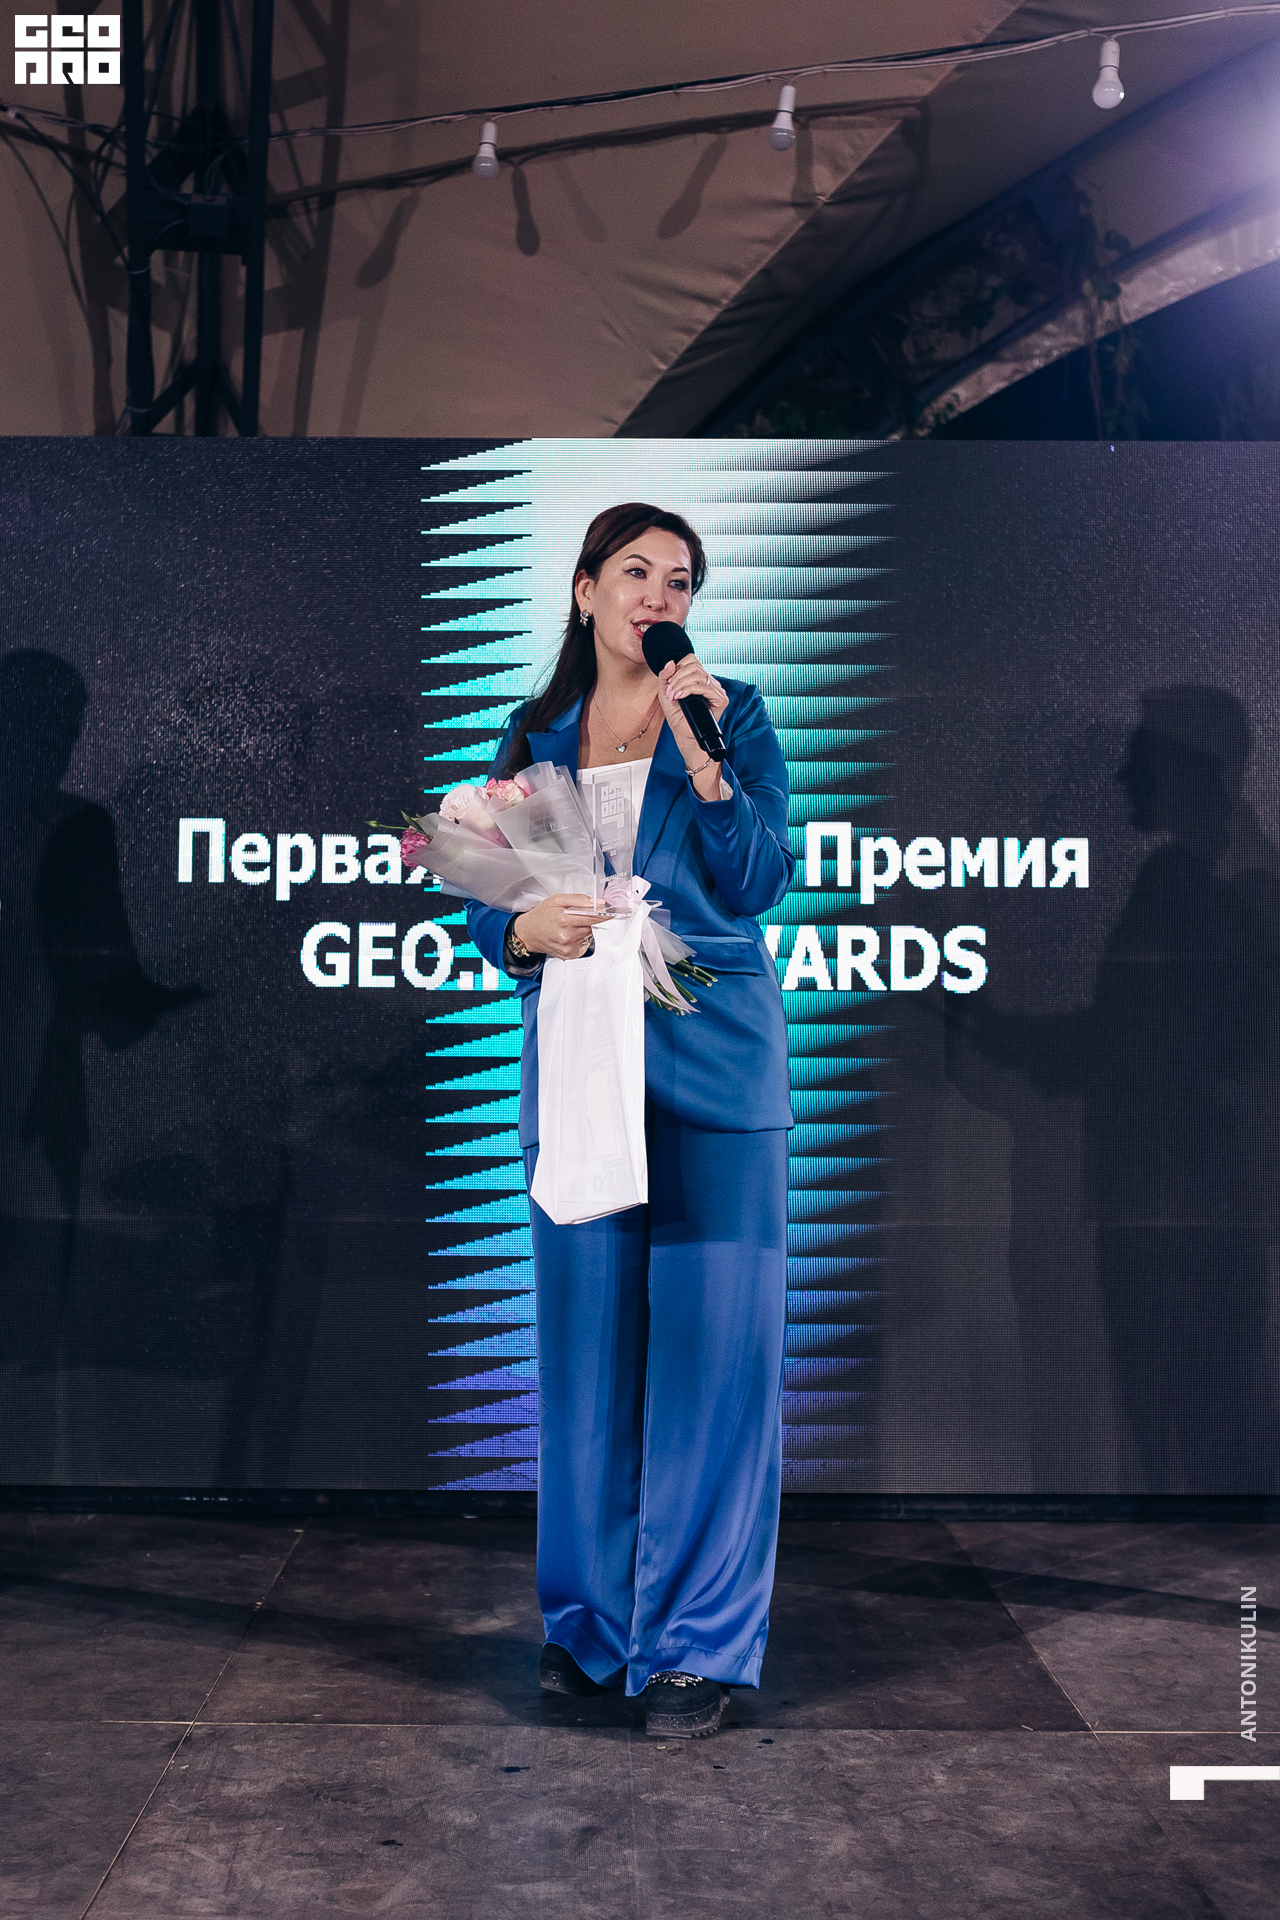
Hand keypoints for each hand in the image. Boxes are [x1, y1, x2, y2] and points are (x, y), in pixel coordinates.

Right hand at [514, 894, 609, 959]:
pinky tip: (568, 935)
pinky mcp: (570, 955)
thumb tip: (598, 902)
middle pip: (592, 926)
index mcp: (565, 920)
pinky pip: (584, 944)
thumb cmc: (542, 915)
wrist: (528, 934)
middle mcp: (567, 935)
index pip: (593, 917)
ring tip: (569, 926)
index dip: (604, 914)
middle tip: (576, 917)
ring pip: (588, 935)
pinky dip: (580, 938)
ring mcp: (569, 947)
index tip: (613, 911)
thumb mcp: (557, 900)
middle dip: (589, 920)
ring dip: (584, 929)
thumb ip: (578, 899)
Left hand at [657, 656, 728, 770]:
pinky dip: (689, 690)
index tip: (670, 682)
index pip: (692, 660)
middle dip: (677, 677)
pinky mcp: (721, 700)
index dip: (678, 667)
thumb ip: (665, 677)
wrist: (684, 736)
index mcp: (700, 679)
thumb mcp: (665, 694)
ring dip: (681, 684)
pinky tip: (681, 697)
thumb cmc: (678, 718)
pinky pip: (705, 687)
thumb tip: (670, 663)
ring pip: (699, 675)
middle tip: (670, 691)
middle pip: (694, 666)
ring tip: (674, 695)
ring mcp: (717, 690)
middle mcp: (710, 682)